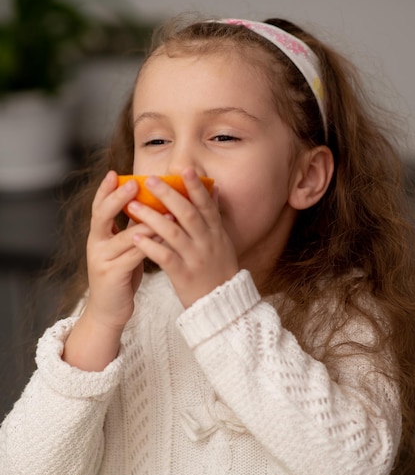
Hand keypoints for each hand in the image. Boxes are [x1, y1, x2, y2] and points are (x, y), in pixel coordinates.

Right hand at [84, 170, 152, 328]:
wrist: (109, 310)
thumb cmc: (121, 275)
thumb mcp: (122, 248)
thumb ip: (129, 228)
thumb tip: (148, 204)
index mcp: (98, 235)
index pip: (98, 207)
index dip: (104, 190)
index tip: (114, 173)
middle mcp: (96, 244)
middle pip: (102, 215)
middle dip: (118, 198)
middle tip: (134, 183)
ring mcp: (102, 260)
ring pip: (124, 236)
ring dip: (145, 221)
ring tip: (164, 208)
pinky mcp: (112, 275)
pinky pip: (134, 256)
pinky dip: (150, 244)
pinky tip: (165, 237)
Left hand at [129, 167, 238, 307]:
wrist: (222, 305)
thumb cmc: (218, 269)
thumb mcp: (222, 240)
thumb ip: (214, 215)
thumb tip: (213, 188)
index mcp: (216, 232)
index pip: (206, 204)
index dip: (196, 187)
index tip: (184, 168)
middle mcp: (207, 242)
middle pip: (187, 214)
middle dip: (168, 195)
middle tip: (149, 180)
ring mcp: (195, 258)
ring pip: (173, 233)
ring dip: (152, 218)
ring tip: (133, 206)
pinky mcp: (183, 275)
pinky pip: (165, 258)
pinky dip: (149, 246)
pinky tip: (134, 237)